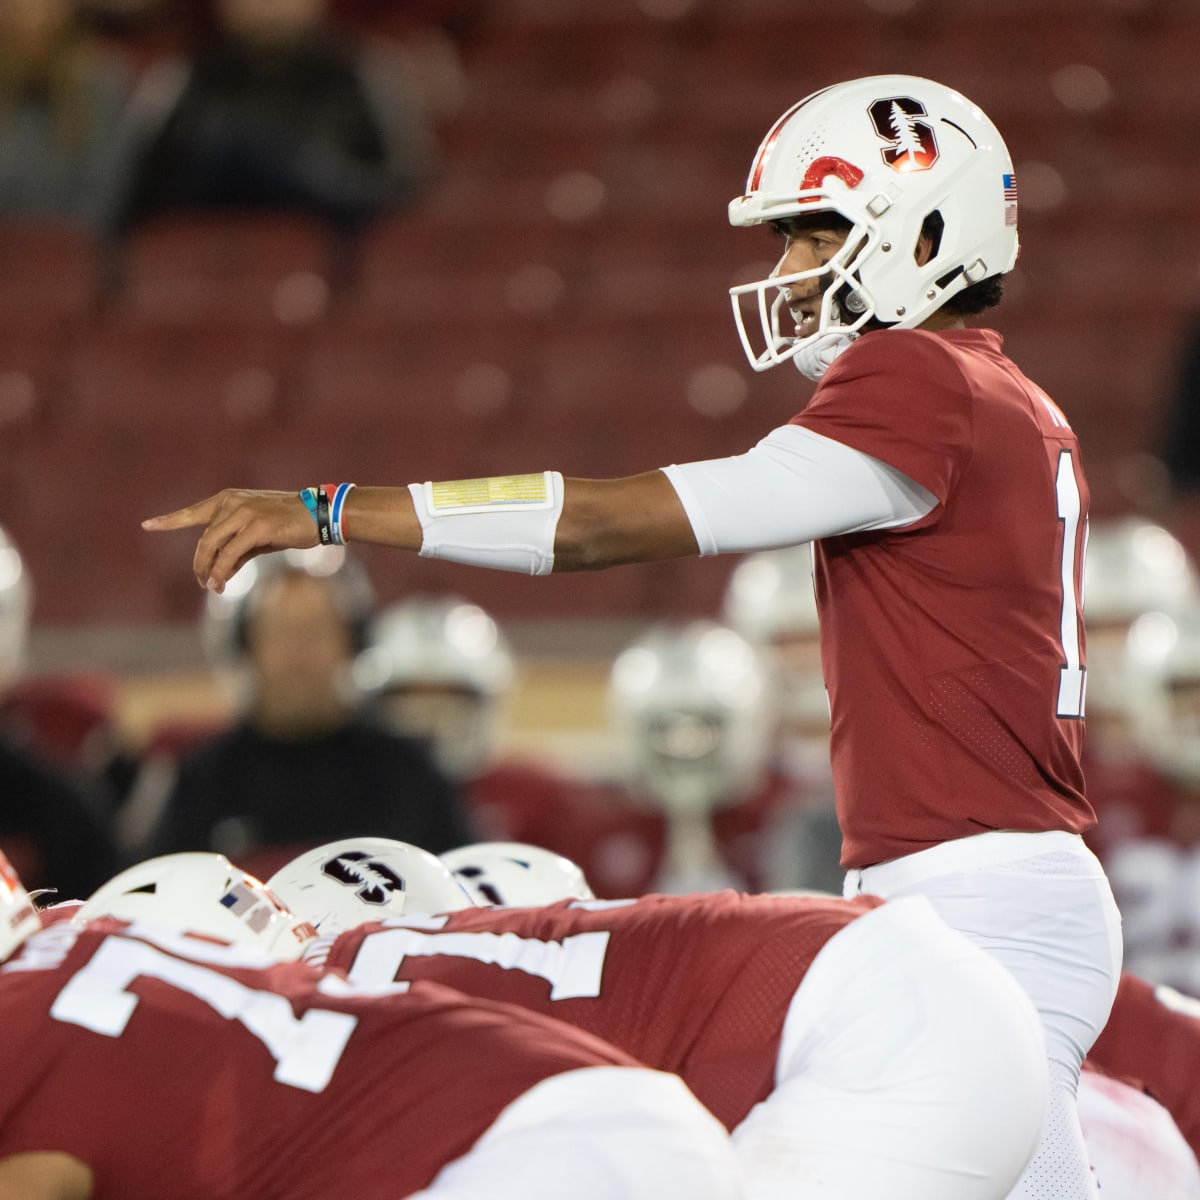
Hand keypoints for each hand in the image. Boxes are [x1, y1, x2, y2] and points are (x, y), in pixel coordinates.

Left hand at [142, 489, 317, 592]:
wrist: (318, 515)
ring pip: (213, 545)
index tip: (148, 525)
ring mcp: (244, 513)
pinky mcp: (257, 526)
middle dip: (199, 563)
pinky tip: (219, 582)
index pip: (194, 512)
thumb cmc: (289, 525)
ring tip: (210, 586)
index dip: (170, 520)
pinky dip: (222, 569)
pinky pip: (230, 553)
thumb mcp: (258, 538)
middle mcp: (232, 503)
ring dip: (208, 569)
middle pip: (203, 538)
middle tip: (201, 582)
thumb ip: (236, 552)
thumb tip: (219, 576)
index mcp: (229, 500)